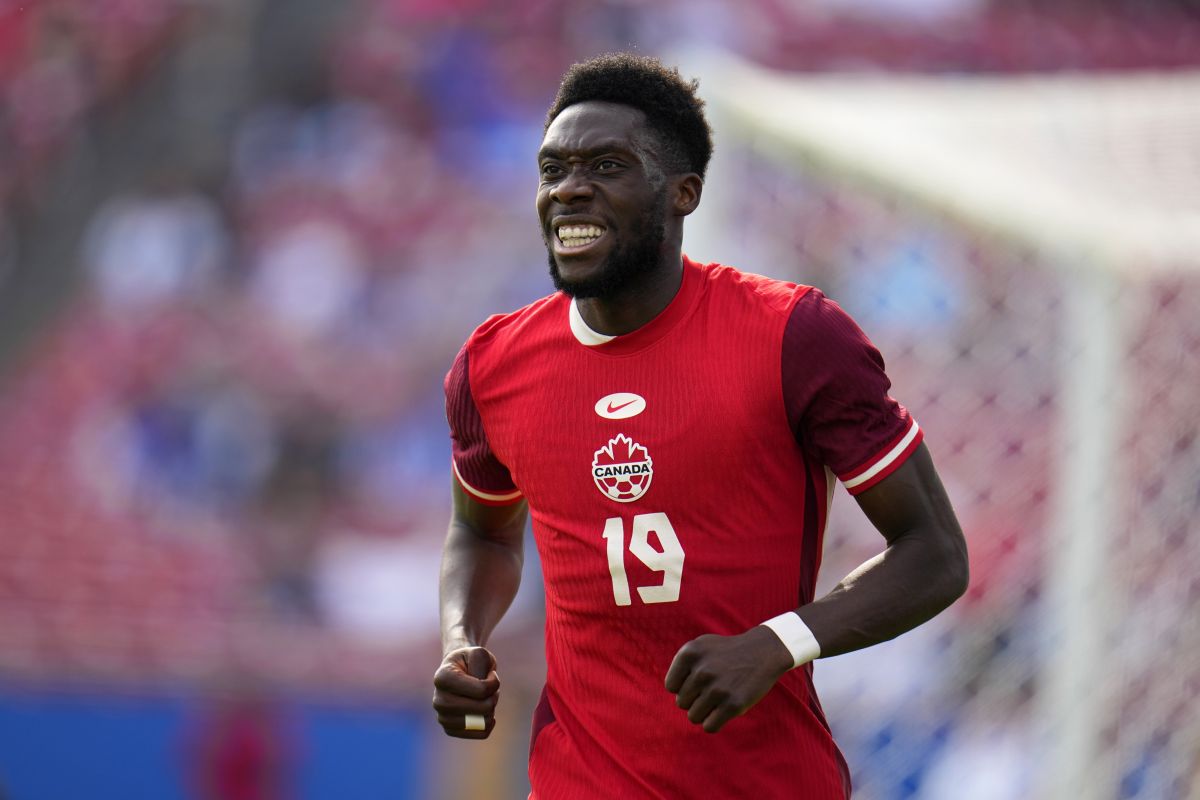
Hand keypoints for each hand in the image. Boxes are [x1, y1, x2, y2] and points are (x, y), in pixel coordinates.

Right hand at [432, 646, 499, 738]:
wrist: (459, 671)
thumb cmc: (471, 661)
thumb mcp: (479, 654)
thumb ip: (482, 666)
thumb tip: (484, 695)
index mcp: (442, 678)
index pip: (481, 690)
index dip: (493, 683)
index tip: (490, 675)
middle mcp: (438, 700)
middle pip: (483, 708)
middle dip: (493, 698)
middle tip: (490, 688)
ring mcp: (442, 717)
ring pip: (482, 722)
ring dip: (491, 710)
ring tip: (484, 699)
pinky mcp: (450, 729)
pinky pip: (480, 734)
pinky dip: (488, 724)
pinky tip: (485, 713)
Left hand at [664, 626, 793, 733]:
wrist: (762, 652)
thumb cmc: (726, 652)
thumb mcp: (701, 647)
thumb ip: (681, 666)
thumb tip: (672, 691)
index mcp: (690, 653)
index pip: (671, 686)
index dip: (684, 686)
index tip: (698, 680)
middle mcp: (701, 670)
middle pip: (681, 703)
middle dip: (695, 699)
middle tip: (712, 689)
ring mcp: (717, 688)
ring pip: (693, 717)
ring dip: (704, 712)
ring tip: (718, 700)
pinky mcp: (733, 705)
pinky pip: (709, 727)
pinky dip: (714, 723)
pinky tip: (723, 712)